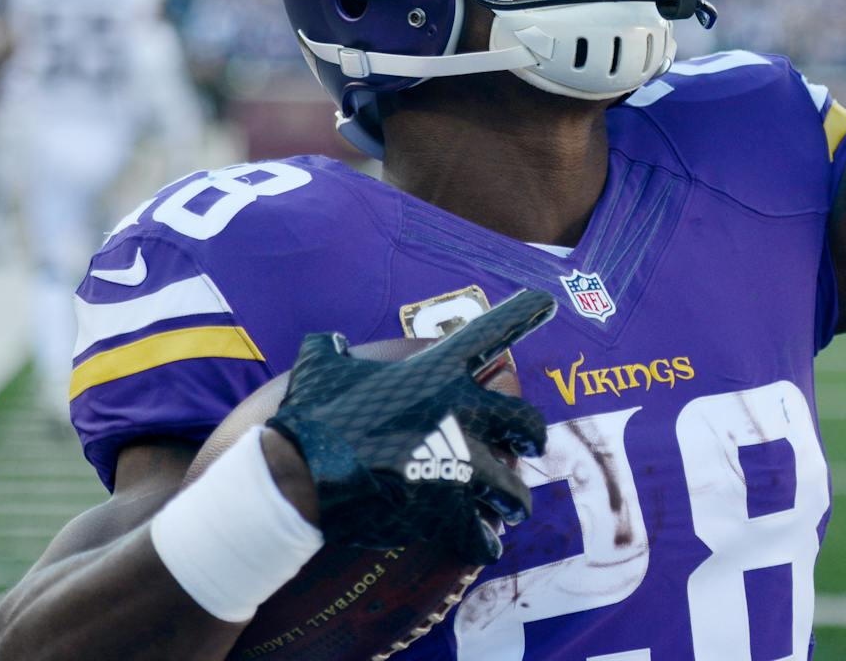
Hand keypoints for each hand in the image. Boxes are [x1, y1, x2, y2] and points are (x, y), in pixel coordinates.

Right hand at [268, 290, 554, 564]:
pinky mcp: (447, 511)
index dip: (522, 313)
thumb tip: (328, 340)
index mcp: (436, 373)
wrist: (298, 478)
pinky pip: (480, 533)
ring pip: (511, 488)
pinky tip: (484, 546)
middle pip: (524, 422)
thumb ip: (331, 349)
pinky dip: (483, 542)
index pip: (489, 333)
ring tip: (510, 510)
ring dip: (512, 501)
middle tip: (529, 445)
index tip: (547, 300)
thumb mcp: (319, 367)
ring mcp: (459, 464)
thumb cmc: (310, 417)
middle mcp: (460, 414)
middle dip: (531, 436)